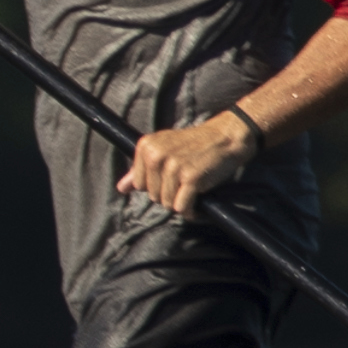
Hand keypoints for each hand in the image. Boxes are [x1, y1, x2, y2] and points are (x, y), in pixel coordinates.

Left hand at [117, 110, 260, 217]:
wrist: (226, 136)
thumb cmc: (195, 144)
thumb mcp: (163, 149)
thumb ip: (140, 168)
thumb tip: (121, 188)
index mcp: (146, 146)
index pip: (139, 185)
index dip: (156, 185)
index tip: (171, 178)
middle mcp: (156, 156)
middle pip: (153, 196)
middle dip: (170, 195)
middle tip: (185, 182)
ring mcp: (173, 167)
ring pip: (168, 204)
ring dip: (181, 203)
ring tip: (192, 190)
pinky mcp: (191, 178)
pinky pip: (183, 208)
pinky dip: (192, 211)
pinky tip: (198, 203)